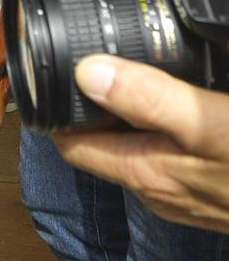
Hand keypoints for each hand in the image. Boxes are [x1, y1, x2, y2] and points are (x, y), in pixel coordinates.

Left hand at [54, 62, 228, 231]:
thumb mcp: (204, 123)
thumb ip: (148, 99)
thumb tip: (86, 72)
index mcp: (144, 173)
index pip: (73, 145)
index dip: (57, 109)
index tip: (53, 73)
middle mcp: (156, 192)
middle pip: (101, 145)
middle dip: (91, 106)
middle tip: (92, 62)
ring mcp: (182, 197)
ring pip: (134, 152)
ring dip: (125, 117)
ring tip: (130, 77)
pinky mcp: (206, 195)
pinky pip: (165, 159)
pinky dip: (157, 131)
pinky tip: (175, 108)